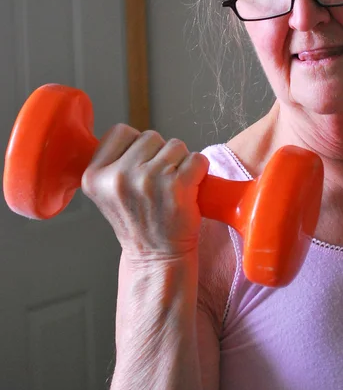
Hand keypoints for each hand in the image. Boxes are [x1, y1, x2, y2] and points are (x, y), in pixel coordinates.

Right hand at [81, 124, 208, 258]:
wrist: (157, 257)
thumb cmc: (139, 222)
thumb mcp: (108, 192)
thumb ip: (114, 162)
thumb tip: (133, 136)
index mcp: (95, 175)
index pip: (121, 131)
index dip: (136, 147)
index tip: (139, 169)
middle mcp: (119, 176)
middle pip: (151, 136)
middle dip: (160, 155)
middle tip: (157, 185)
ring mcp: (148, 180)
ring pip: (176, 145)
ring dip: (180, 163)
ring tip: (171, 189)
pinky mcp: (177, 186)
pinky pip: (197, 159)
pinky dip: (199, 171)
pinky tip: (188, 190)